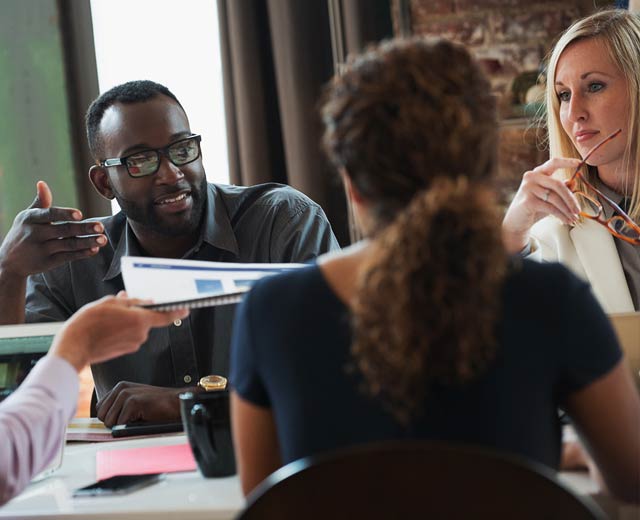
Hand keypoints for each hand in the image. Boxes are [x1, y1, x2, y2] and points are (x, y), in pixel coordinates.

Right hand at [0, 181, 107, 277]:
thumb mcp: (27, 217)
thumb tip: (42, 183)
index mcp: (30, 219)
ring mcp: (42, 250)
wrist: (9, 261)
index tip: (80, 214)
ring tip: (103, 239)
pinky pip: (68, 257)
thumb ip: (40, 202)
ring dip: (87, 242)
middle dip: (83, 228)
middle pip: (64, 230)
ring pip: (68, 244)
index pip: (49, 215)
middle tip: (100, 226)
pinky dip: (82, 253)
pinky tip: (94, 249)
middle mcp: (35, 234)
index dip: (65, 214)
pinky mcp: (48, 262)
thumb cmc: (23, 233)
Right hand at [50, 294, 188, 371]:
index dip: (177, 312)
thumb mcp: (109, 303)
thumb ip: (130, 302)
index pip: (165, 316)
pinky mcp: (125, 350)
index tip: (186, 309)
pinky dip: (122, 331)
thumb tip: (140, 301)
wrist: (74, 346)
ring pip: (136, 328)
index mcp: (140, 320)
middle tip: (118, 308)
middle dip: (137, 313)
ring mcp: (133, 344)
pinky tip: (107, 329)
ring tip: (107, 320)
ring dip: (127, 322)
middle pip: (147, 320)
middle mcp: (140, 334)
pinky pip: (129, 336)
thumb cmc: (89, 324)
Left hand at [96, 382, 192, 426]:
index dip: (110, 417)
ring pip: (109, 421)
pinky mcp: (133, 402)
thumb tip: (103, 420)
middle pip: (102, 415)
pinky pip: (120, 424)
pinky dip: (130, 427)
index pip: (100, 408)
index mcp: (120, 387)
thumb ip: (118, 406)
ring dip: (123, 425)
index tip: (123, 419)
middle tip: (132, 419)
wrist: (176, 402)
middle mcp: (121, 388)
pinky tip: (142, 418)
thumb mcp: (134, 401)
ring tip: (138, 418)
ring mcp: (126, 394)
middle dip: (115, 423)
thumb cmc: (157, 405)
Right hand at [502, 158, 582, 253]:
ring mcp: (528, 188)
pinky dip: (561, 215)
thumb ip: (561, 188)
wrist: (517, 221)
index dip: (567, 162)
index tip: (580, 163)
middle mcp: (531, 177)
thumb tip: (573, 182)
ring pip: (555, 198)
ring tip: (574, 218)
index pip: (553, 163)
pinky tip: (566, 221)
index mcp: (538, 172)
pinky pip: (550, 207)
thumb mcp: (550, 196)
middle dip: (571, 199)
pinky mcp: (528, 201)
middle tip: (578, 211)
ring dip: (567, 210)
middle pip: (558, 184)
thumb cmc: (535, 207)